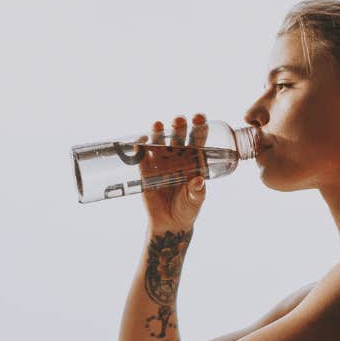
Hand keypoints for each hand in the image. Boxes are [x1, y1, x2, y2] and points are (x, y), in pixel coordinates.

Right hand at [136, 113, 209, 230]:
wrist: (168, 223)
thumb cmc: (187, 209)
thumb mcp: (195, 201)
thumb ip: (197, 192)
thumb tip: (198, 181)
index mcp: (194, 159)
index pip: (198, 138)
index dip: (199, 126)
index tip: (199, 117)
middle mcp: (178, 156)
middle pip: (178, 136)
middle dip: (178, 126)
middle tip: (178, 121)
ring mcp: (160, 161)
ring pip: (159, 141)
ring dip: (158, 132)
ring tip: (158, 125)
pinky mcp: (145, 170)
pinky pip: (141, 155)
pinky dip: (140, 147)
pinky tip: (140, 141)